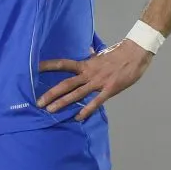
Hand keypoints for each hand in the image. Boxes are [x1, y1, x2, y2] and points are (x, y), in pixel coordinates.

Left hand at [37, 39, 152, 120]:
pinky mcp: (109, 89)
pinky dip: (87, 110)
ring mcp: (98, 82)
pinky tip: (78, 117)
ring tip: (50, 110)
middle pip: (66, 83)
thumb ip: (92, 57)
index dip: (49, 66)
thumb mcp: (102, 54)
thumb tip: (87, 52)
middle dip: (51, 93)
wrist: (135, 54)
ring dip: (63, 102)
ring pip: (77, 94)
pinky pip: (96, 101)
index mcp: (86, 64)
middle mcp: (89, 73)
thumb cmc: (119, 54)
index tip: (35, 68)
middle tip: (38, 102)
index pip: (63, 64)